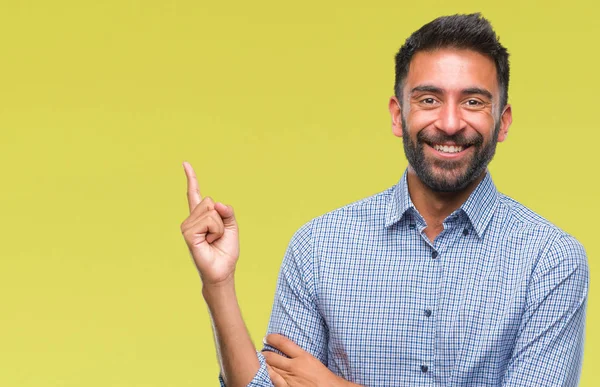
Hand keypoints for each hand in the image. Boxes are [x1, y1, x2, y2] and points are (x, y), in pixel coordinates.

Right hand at [180, 162, 239, 285]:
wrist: (222, 271)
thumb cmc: (225, 251)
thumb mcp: (232, 226)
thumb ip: (227, 211)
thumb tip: (218, 204)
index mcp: (200, 217)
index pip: (194, 194)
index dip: (191, 178)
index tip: (185, 164)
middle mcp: (191, 219)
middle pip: (211, 202)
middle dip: (222, 218)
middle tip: (218, 235)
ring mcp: (188, 226)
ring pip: (212, 211)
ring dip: (220, 226)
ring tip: (214, 239)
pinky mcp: (188, 233)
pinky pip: (210, 220)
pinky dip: (216, 230)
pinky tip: (210, 241)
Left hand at [263, 334, 350, 386]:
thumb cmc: (326, 379)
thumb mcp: (315, 362)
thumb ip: (302, 356)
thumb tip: (292, 352)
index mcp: (304, 357)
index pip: (283, 343)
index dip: (272, 338)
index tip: (267, 337)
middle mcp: (294, 367)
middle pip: (272, 356)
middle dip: (265, 353)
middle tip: (262, 352)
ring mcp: (289, 379)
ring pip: (270, 368)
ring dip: (265, 364)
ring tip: (262, 362)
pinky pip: (273, 381)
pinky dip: (268, 376)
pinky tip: (267, 374)